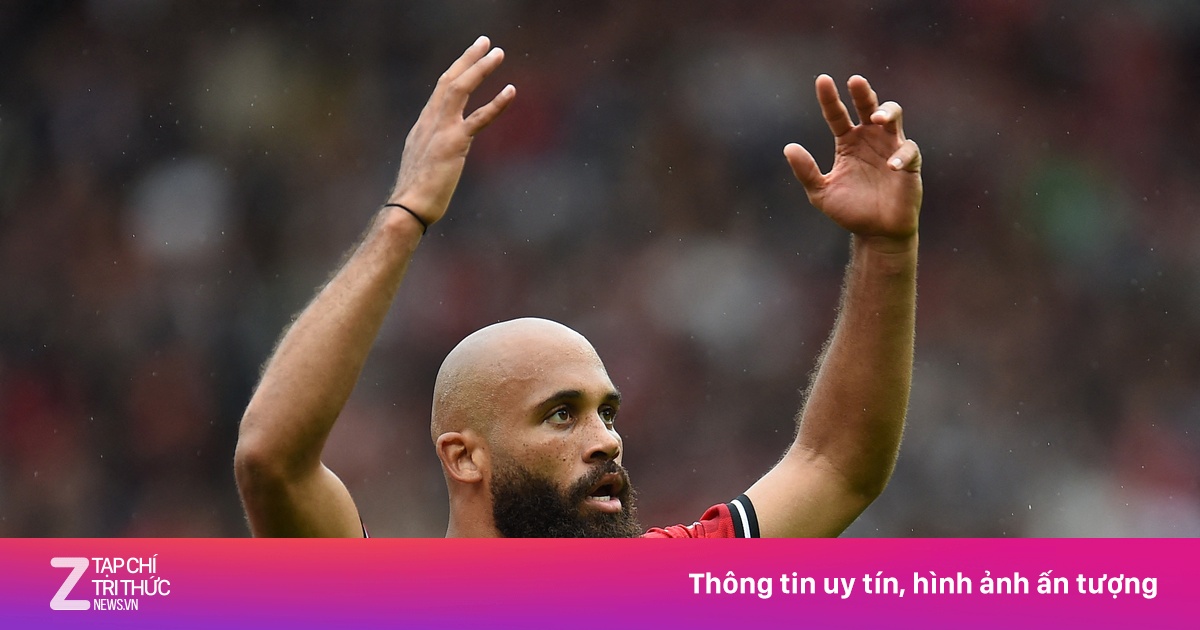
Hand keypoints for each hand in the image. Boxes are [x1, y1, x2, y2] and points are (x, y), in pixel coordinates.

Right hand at [387, 36, 515, 225]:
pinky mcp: (455, 143)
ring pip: (460, 88)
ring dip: (480, 68)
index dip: (456, 69)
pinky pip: (478, 118)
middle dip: (468, 58)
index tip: (469, 56)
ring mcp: (441, 130)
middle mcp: (430, 121)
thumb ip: (432, 149)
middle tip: (485, 42)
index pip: (440, 89)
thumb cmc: (416, 193)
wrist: (408, 206)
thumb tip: (439, 152)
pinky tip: (510, 89)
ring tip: (498, 53)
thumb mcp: (423, 162)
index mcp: (423, 125)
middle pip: (449, 79)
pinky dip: (496, 102)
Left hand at [784, 75, 921, 253]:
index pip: (837, 115)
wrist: (876, 233)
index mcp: (847, 142)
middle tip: (855, 81)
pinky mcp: (909, 164)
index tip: (822, 80)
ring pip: (893, 117)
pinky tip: (891, 166)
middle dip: (862, 92)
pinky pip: (908, 151)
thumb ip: (806, 172)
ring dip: (887, 112)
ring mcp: (890, 148)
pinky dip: (901, 155)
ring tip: (876, 117)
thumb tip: (788, 147)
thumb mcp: (821, 192)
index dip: (830, 98)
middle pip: (868, 106)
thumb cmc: (849, 211)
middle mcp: (869, 139)